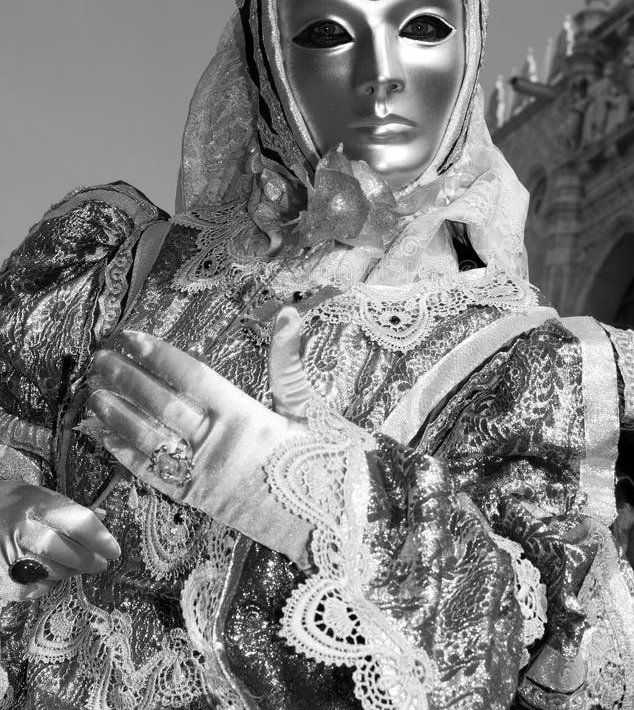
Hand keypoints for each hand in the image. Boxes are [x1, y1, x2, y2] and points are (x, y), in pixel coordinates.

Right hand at [0, 480, 120, 600]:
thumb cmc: (12, 504)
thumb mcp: (38, 495)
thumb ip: (68, 508)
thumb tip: (103, 515)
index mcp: (36, 504)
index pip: (78, 522)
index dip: (100, 539)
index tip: (114, 550)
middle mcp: (21, 529)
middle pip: (66, 552)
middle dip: (89, 561)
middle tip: (101, 564)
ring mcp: (8, 555)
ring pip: (52, 572)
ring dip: (70, 572)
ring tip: (76, 567)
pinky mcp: (0, 578)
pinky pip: (33, 588)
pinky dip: (46, 583)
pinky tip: (48, 574)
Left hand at [88, 308, 312, 565]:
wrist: (333, 526)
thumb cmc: (328, 463)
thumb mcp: (312, 407)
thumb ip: (290, 361)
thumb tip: (289, 312)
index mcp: (248, 417)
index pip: (192, 377)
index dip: (158, 355)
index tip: (131, 337)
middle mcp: (219, 446)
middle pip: (162, 405)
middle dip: (127, 379)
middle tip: (100, 357)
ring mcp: (205, 476)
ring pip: (150, 441)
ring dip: (118, 416)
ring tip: (93, 392)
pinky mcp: (199, 501)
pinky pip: (154, 476)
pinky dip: (126, 455)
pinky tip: (104, 436)